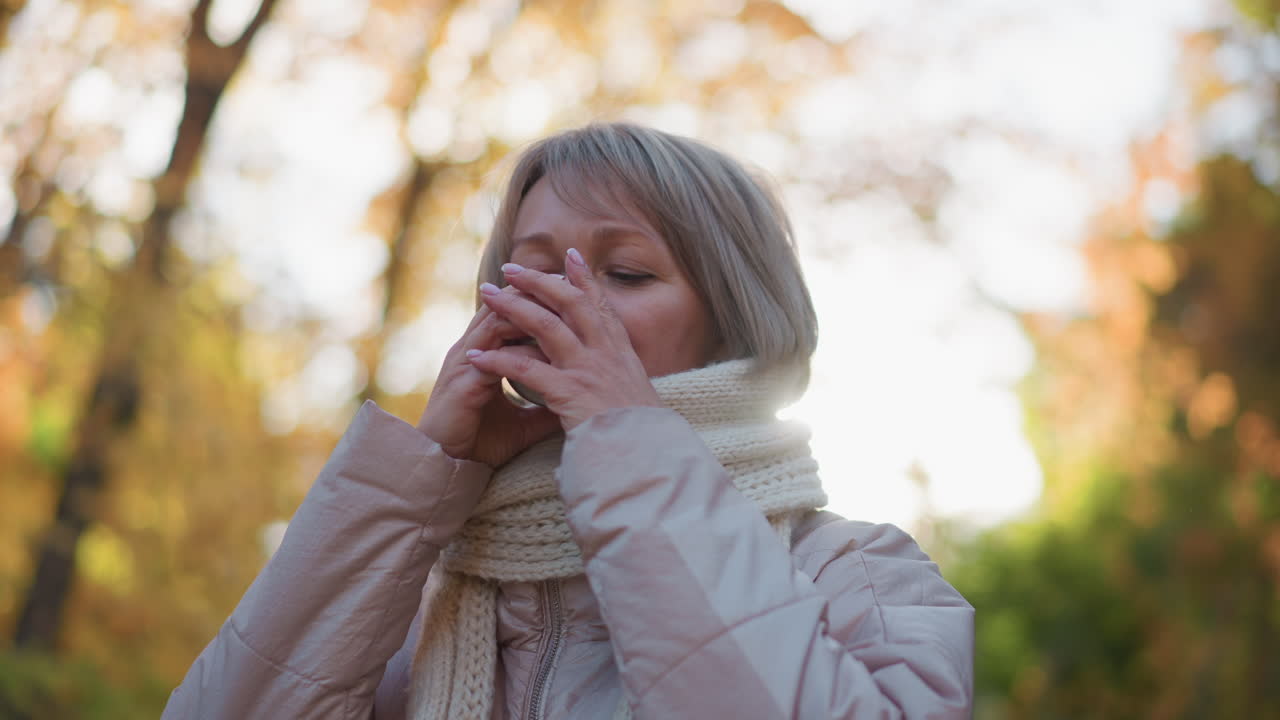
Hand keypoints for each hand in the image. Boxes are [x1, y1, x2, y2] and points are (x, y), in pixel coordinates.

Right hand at [416, 286, 560, 467]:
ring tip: (560, 304)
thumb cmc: (480, 443)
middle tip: (572, 282)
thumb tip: (580, 398)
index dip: (540, 298)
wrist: (446, 469)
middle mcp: (471, 350)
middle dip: (537, 292)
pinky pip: (491, 356)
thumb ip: (547, 404)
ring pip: (496, 322)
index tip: (575, 291)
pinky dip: (517, 348)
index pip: (511, 311)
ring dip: (527, 311)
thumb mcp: (524, 421)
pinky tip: (544, 346)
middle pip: (504, 305)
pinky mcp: (462, 384)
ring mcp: (464, 364)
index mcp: (484, 353)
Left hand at [465, 247, 663, 430]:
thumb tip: (614, 361)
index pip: (601, 305)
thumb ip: (620, 371)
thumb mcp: (636, 391)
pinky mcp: (569, 392)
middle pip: (570, 303)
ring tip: (487, 296)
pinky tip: (477, 357)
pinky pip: (526, 369)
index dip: (585, 279)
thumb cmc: (640, 432)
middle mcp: (606, 353)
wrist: (646, 455)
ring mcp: (588, 370)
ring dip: (513, 307)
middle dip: (540, 281)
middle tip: (512, 269)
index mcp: (621, 352)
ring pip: (546, 325)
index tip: (570, 256)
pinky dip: (498, 361)